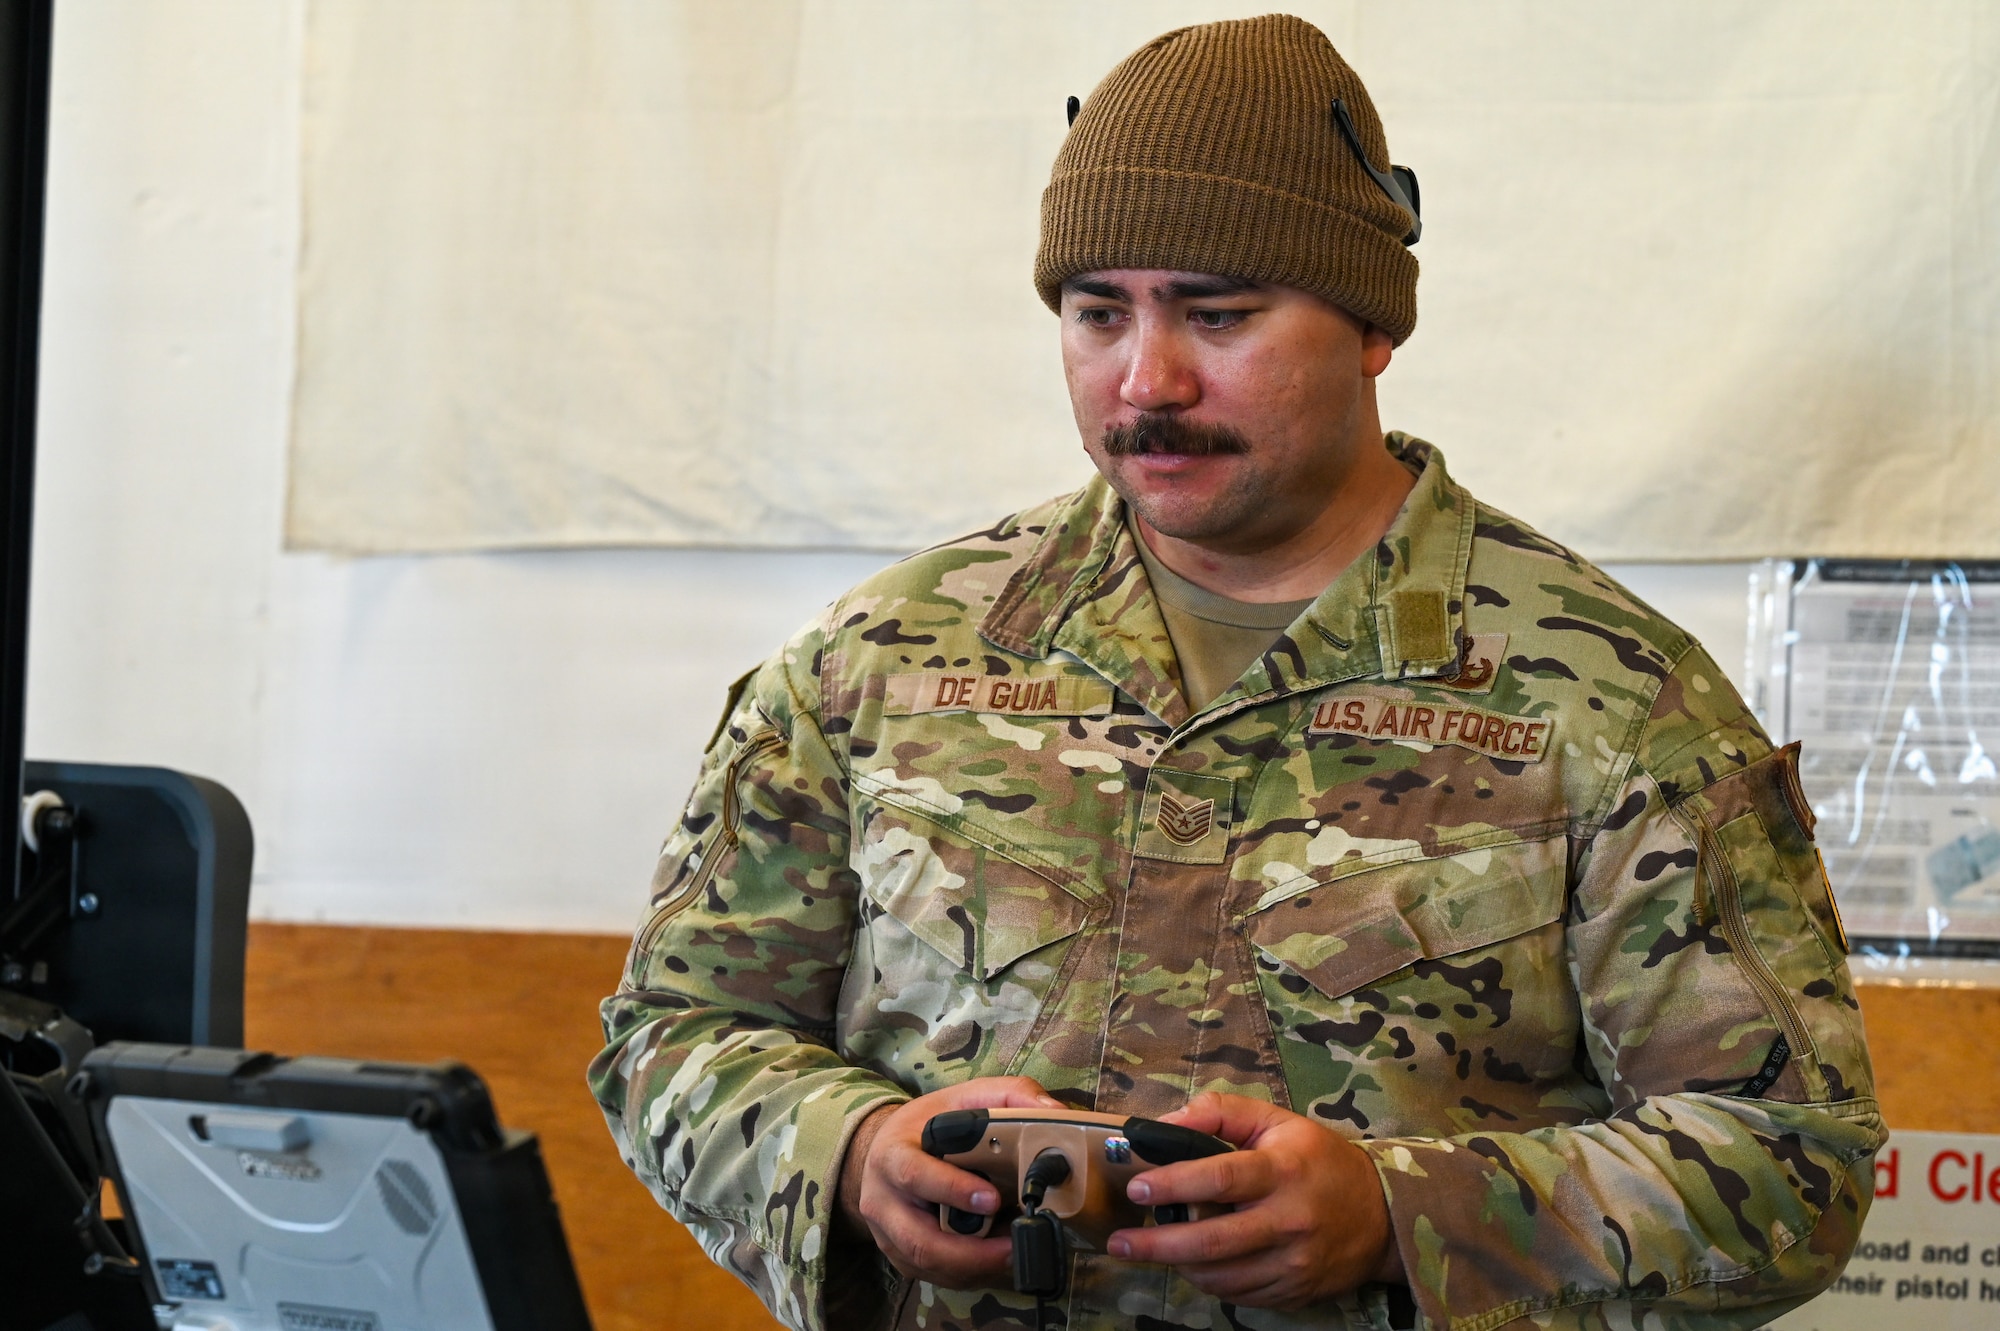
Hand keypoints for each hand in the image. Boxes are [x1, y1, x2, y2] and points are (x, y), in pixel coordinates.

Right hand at [838, 1076, 1064, 1289]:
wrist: (884, 1153)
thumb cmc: (927, 1125)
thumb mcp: (962, 1097)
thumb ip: (1009, 1097)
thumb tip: (1053, 1111)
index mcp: (892, 1155)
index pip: (915, 1175)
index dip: (952, 1190)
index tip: (992, 1199)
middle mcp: (883, 1201)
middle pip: (920, 1240)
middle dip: (971, 1253)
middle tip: (1014, 1246)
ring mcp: (889, 1235)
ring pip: (929, 1266)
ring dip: (975, 1268)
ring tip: (1014, 1254)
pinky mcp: (901, 1258)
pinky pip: (936, 1277)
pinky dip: (970, 1274)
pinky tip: (997, 1260)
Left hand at [1105, 1092, 1401, 1308]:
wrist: (1383, 1214)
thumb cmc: (1320, 1160)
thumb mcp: (1277, 1121)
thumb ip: (1221, 1113)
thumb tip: (1166, 1122)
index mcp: (1283, 1170)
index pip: (1221, 1178)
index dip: (1175, 1185)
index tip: (1138, 1189)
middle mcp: (1289, 1220)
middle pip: (1213, 1241)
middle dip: (1158, 1244)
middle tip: (1120, 1242)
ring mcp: (1293, 1263)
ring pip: (1221, 1276)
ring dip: (1178, 1265)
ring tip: (1152, 1249)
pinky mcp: (1294, 1292)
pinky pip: (1239, 1295)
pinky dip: (1209, 1282)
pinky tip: (1194, 1263)